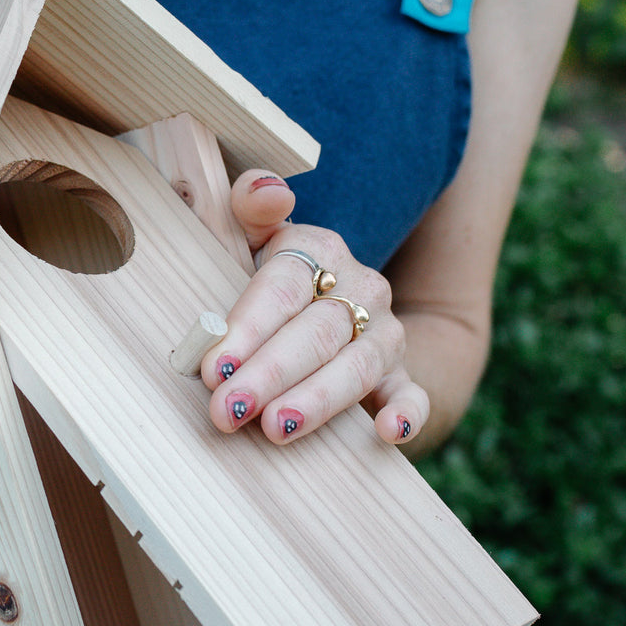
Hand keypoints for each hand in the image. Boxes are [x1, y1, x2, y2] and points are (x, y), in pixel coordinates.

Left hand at [203, 171, 428, 445]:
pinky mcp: (400, 375)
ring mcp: (383, 333)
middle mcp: (358, 288)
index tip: (212, 367)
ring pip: (357, 367)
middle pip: (316, 332)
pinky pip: (412, 394)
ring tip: (277, 428)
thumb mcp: (250, 239)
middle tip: (229, 409)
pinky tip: (391, 433)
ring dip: (317, 400)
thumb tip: (268, 191)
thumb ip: (248, 209)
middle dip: (270, 374)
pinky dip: (406, 414)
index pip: (283, 287)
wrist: (325, 308)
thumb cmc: (267, 283)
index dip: (247, 328)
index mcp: (318, 250)